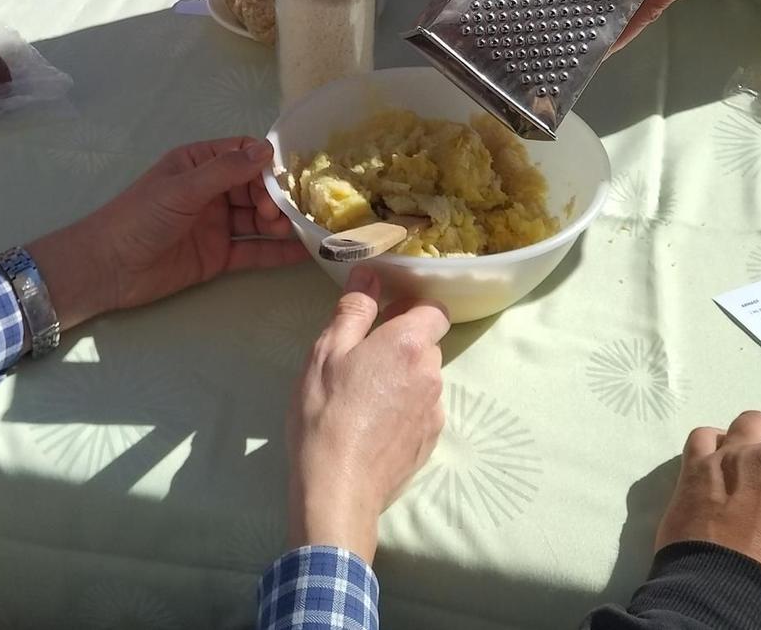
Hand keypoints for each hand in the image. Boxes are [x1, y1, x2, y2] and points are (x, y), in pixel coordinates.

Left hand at [28, 137, 306, 330]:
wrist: (108, 268)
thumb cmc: (139, 217)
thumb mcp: (182, 188)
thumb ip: (224, 171)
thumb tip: (267, 150)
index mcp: (198, 164)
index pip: (243, 154)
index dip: (268, 162)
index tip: (294, 173)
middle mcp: (211, 191)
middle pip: (256, 188)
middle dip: (277, 197)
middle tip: (286, 212)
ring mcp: (216, 224)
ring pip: (258, 220)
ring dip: (281, 223)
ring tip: (299, 229)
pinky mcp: (218, 256)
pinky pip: (254, 250)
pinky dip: (277, 252)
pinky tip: (304, 253)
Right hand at [288, 268, 448, 561]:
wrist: (337, 489)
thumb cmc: (325, 412)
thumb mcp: (327, 353)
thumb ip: (354, 310)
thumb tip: (370, 272)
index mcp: (409, 344)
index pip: (434, 309)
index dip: (412, 307)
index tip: (384, 315)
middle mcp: (432, 373)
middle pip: (427, 345)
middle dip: (401, 344)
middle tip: (361, 357)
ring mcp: (435, 411)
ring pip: (424, 379)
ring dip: (402, 378)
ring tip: (363, 396)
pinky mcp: (430, 443)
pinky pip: (421, 411)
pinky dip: (404, 409)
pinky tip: (373, 424)